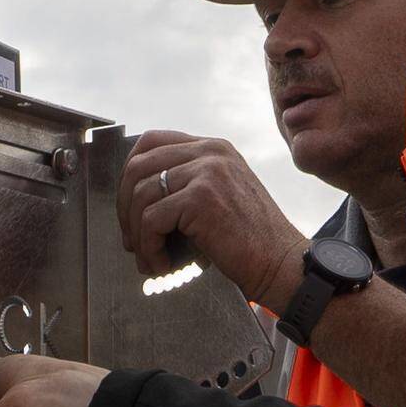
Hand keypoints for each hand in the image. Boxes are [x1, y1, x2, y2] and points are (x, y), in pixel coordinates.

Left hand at [117, 129, 300, 302]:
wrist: (280, 263)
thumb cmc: (250, 240)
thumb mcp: (219, 195)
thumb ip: (186, 183)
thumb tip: (134, 197)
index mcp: (213, 147)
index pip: (151, 142)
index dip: (130, 175)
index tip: (129, 208)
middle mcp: (210, 152)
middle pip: (138, 166)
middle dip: (125, 207)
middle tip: (132, 239)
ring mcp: (206, 171)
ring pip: (141, 195)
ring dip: (137, 234)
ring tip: (149, 258)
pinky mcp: (201, 197)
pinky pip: (151, 220)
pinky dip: (149, 248)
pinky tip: (162, 264)